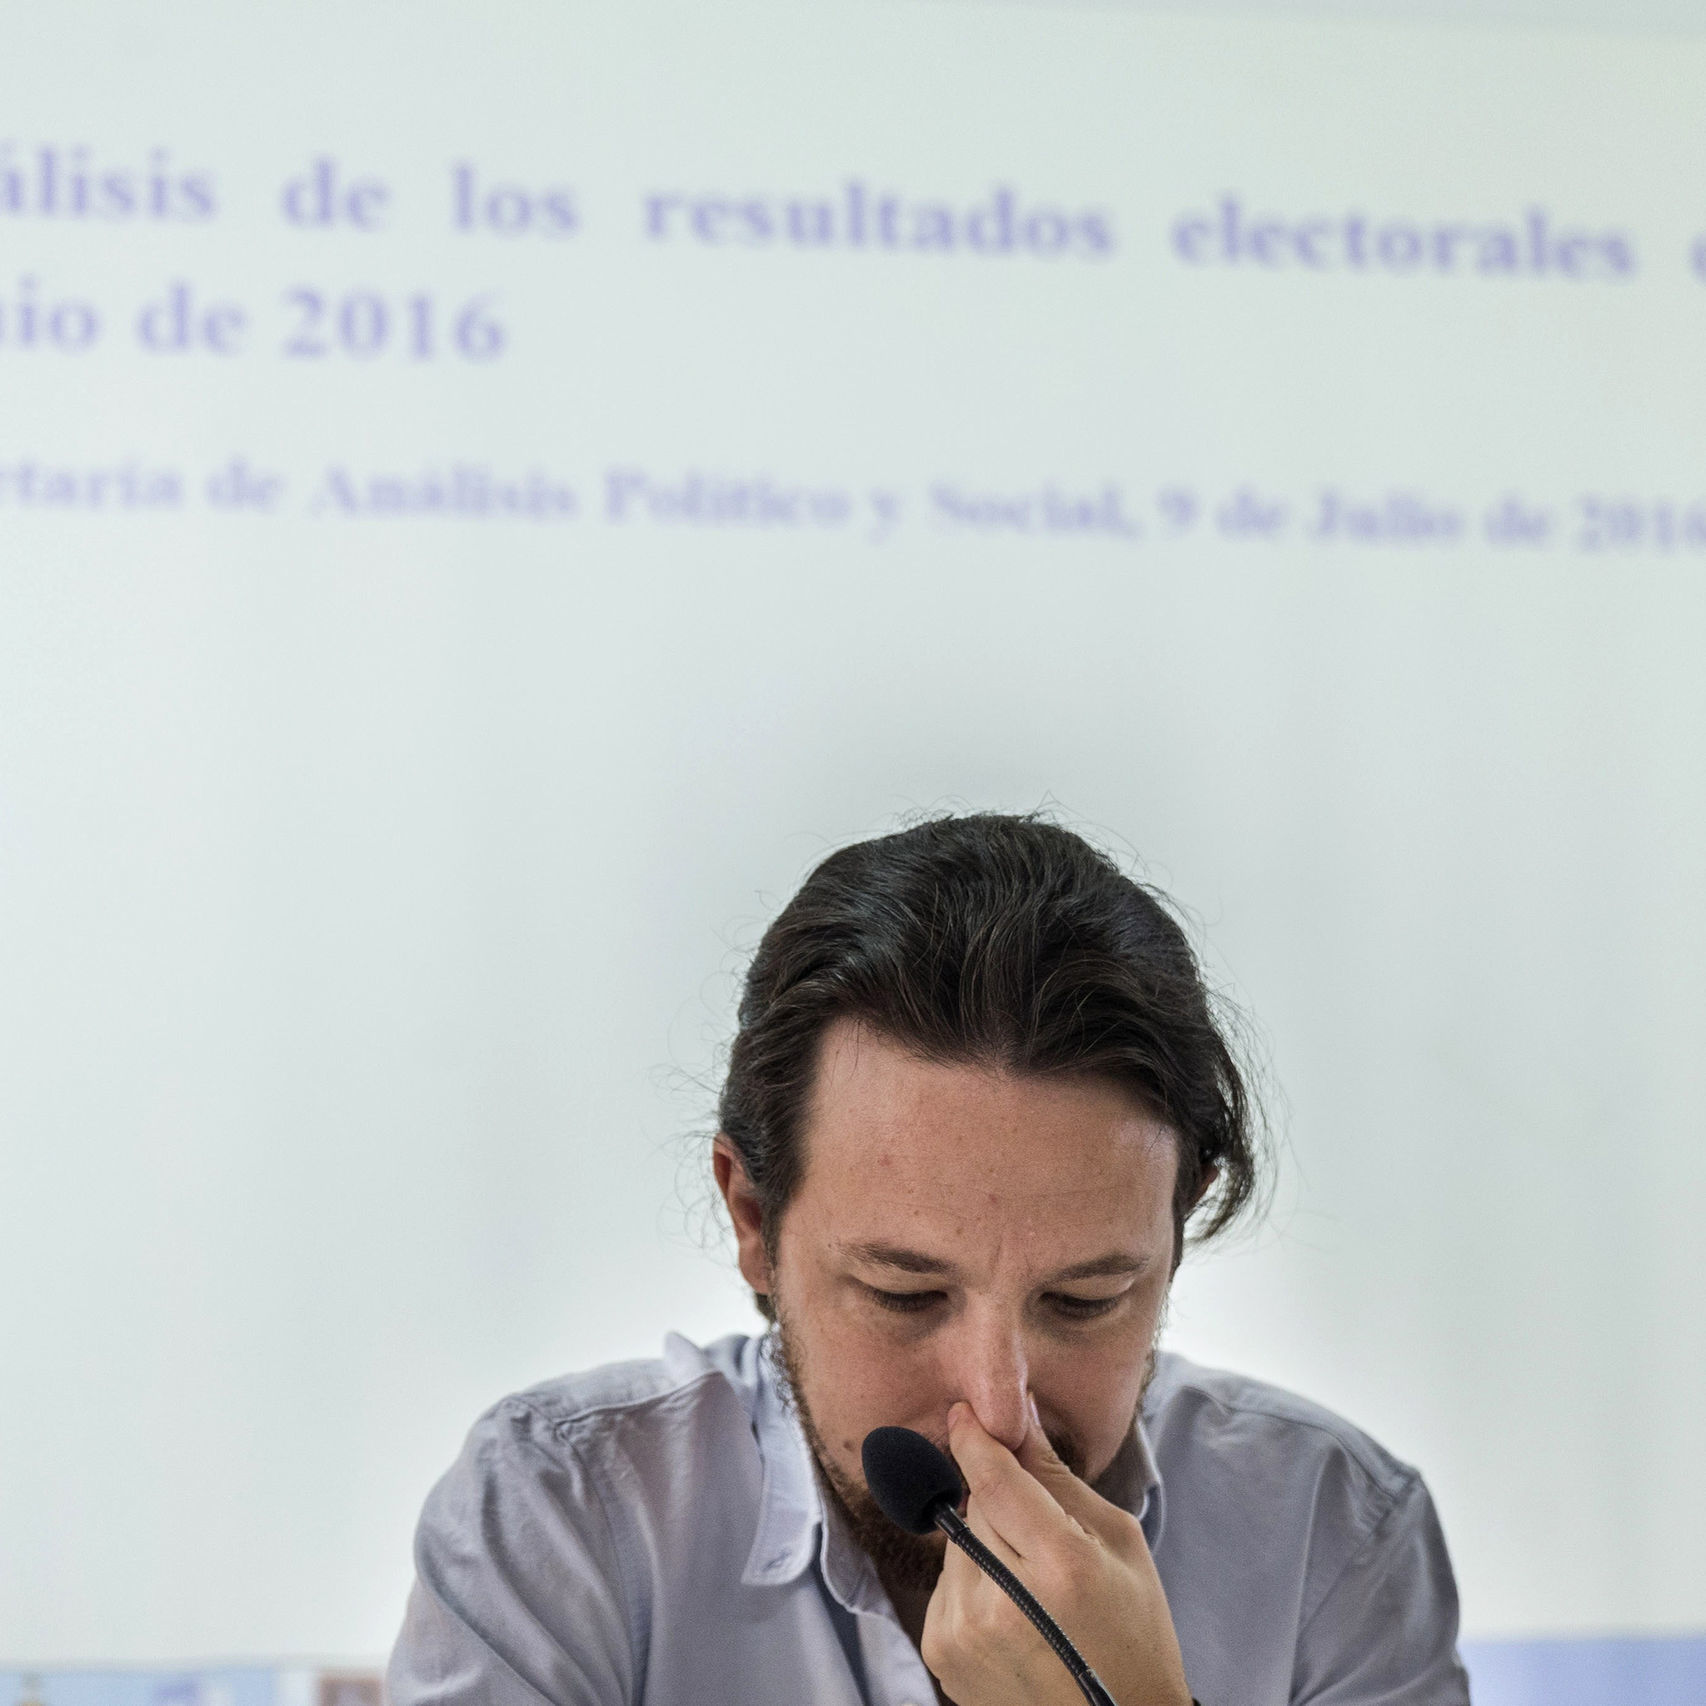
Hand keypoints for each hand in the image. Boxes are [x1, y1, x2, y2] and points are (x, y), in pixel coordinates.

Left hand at [920, 1399, 1192, 1705]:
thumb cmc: (1133, 1631)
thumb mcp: (1118, 1543)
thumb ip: (1059, 1478)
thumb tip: (1019, 1413)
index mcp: (1060, 1567)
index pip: (995, 1480)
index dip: (975, 1439)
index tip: (963, 1412)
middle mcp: (1002, 1602)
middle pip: (975, 1505)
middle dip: (998, 1499)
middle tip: (1040, 1535)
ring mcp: (965, 1633)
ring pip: (956, 1541)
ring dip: (984, 1542)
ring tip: (1030, 1584)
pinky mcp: (941, 1653)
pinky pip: (945, 1582)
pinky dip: (971, 1581)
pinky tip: (1010, 1611)